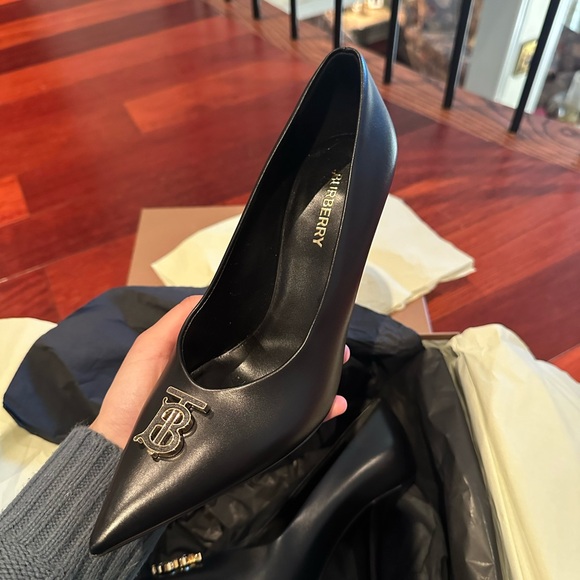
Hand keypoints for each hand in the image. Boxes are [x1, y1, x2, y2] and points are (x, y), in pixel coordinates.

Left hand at [90, 295, 348, 447]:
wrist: (128, 453)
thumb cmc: (135, 398)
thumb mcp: (151, 349)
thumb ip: (176, 323)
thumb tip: (209, 293)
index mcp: (216, 361)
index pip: (255, 343)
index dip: (280, 331)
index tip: (305, 317)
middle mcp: (234, 384)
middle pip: (277, 367)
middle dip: (308, 355)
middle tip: (337, 345)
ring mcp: (241, 411)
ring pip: (284, 394)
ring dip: (316, 383)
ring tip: (340, 365)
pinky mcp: (244, 436)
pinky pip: (279, 428)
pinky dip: (308, 420)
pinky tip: (331, 407)